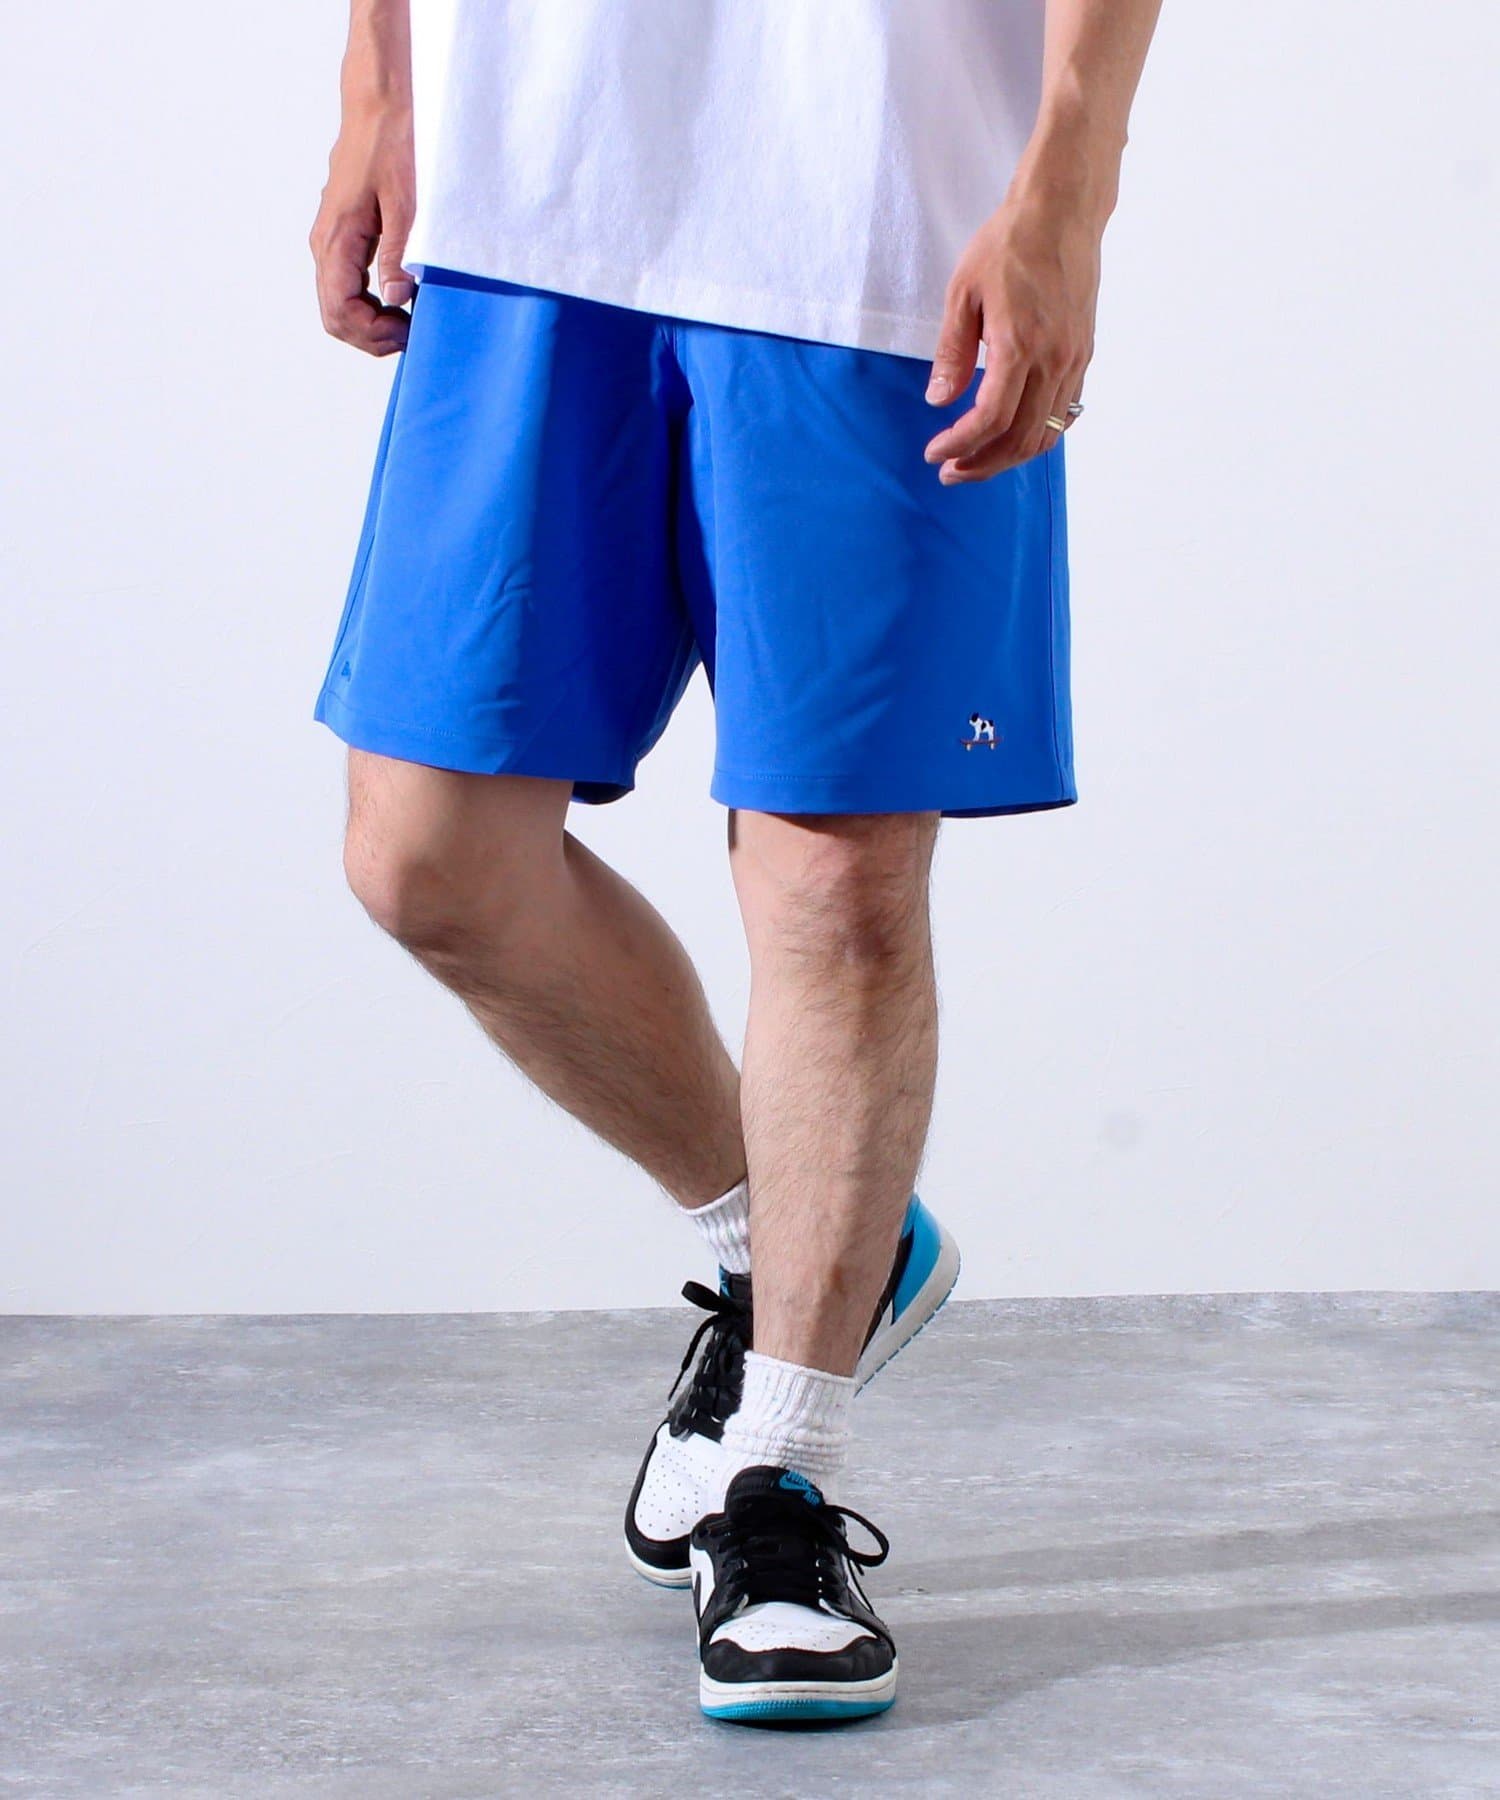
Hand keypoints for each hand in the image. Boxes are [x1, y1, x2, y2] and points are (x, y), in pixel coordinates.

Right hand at [310, 100, 414, 356]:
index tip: (409, 330)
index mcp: (337, 237)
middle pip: (334, 314)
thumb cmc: (394, 139)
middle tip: (412, 331)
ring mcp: (333, 238)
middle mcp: (327, 242)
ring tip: (409, 316)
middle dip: (372, 335)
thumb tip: (395, 297)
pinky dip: (371, 301)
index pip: (339, 311)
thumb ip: (399, 253)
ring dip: (372, 320)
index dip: (372, 334)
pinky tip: (401, 293)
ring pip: (340, 301)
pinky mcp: (346, 233)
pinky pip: (348, 282)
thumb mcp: (408, 201)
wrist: (382, 98)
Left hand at [923, 197, 1100, 483]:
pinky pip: (1063, 415)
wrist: (1062, 213)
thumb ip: (952, 353)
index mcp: (1020, 345)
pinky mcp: (1083, 356)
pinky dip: (1036, 436)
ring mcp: (1074, 360)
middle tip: (950, 471)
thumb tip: (938, 400)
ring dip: (1008, 458)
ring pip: (1045, 434)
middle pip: (1019, 438)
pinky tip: (1011, 438)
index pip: (991, 419)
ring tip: (975, 462)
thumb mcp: (962, 293)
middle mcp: (1054, 360)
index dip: (960, 445)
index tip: (935, 452)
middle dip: (981, 464)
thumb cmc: (1008, 245)